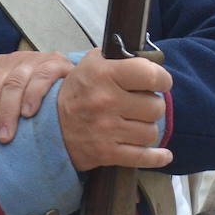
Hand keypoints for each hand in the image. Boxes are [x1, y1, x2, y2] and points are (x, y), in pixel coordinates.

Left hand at [0, 51, 73, 150]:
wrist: (69, 78)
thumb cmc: (30, 90)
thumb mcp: (3, 92)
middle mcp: (12, 60)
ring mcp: (34, 60)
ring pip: (14, 84)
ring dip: (7, 113)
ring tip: (5, 138)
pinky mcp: (56, 63)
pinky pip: (42, 77)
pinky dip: (33, 95)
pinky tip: (28, 114)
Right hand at [56, 48, 173, 171]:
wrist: (51, 125)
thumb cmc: (78, 91)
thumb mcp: (92, 63)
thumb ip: (120, 56)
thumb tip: (150, 59)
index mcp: (104, 75)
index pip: (150, 75)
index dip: (162, 79)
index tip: (161, 82)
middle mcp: (106, 101)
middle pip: (155, 107)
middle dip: (153, 105)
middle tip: (142, 105)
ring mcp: (107, 130)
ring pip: (151, 132)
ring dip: (147, 128)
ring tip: (136, 123)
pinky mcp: (107, 153)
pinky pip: (142, 157)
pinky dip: (156, 158)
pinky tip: (164, 155)